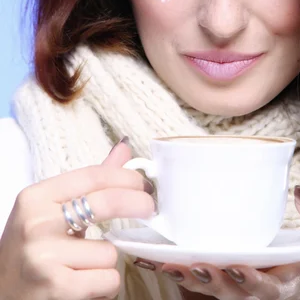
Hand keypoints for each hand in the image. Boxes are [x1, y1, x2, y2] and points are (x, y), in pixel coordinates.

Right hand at [0, 138, 154, 299]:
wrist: (3, 296)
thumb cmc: (33, 250)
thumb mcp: (51, 210)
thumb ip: (89, 182)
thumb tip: (124, 149)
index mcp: (36, 197)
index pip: (93, 176)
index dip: (126, 177)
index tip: (144, 184)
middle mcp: (37, 223)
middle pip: (106, 202)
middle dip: (138, 203)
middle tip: (149, 208)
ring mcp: (45, 256)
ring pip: (109, 251)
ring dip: (106, 261)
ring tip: (84, 266)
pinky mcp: (57, 287)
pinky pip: (107, 278)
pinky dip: (104, 285)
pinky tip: (85, 284)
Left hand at [135, 186, 299, 299]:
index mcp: (286, 286)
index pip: (267, 290)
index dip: (251, 282)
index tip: (238, 267)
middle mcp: (257, 288)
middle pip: (229, 292)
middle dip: (210, 281)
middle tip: (192, 265)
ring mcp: (238, 282)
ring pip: (208, 286)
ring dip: (186, 276)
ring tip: (164, 261)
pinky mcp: (223, 270)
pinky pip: (197, 273)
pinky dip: (175, 266)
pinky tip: (151, 254)